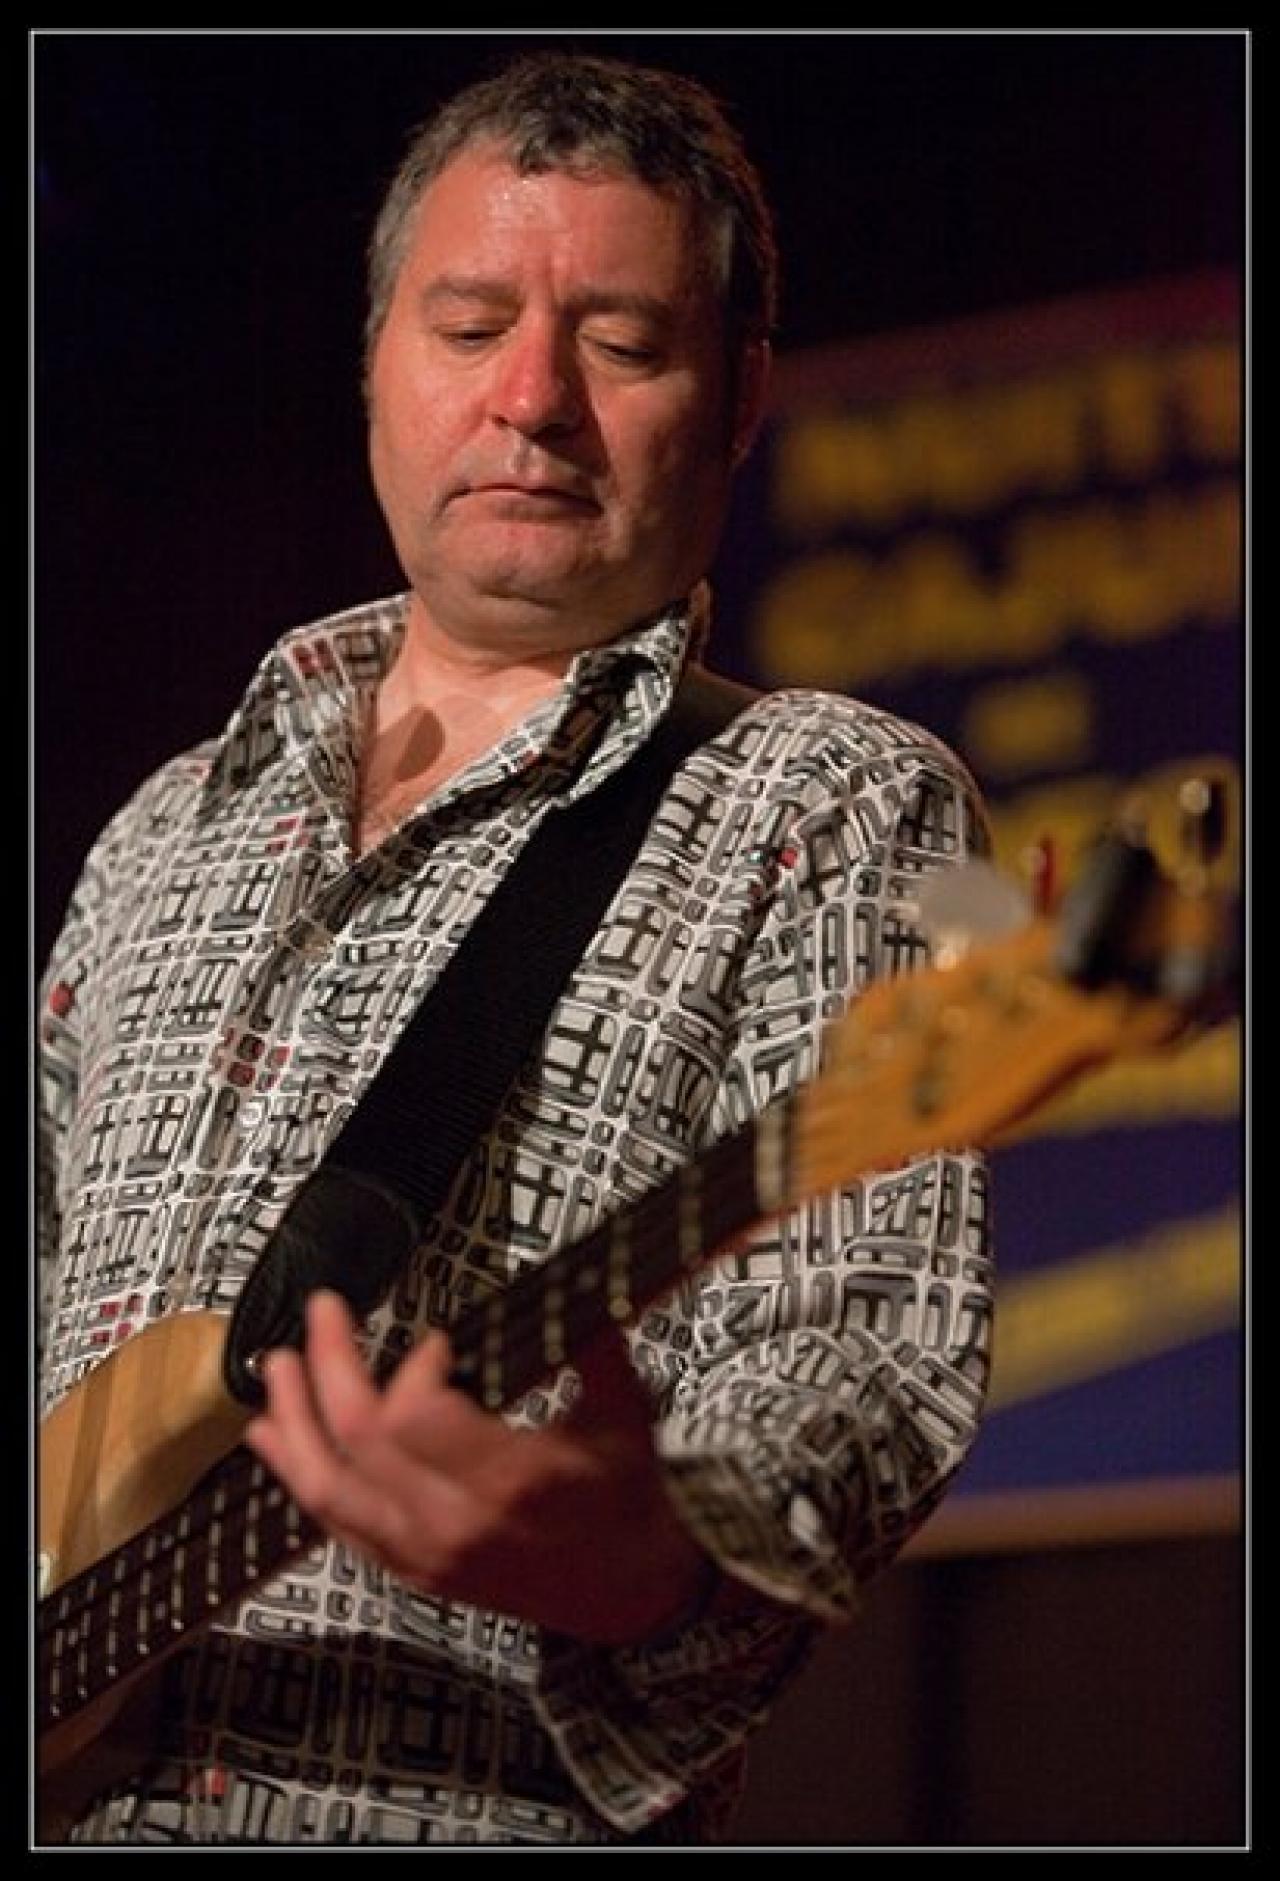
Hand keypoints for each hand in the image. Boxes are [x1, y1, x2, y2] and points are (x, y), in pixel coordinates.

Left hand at [242, 1289, 710, 1643]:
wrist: (631, 1595)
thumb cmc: (627, 1497)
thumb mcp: (624, 1413)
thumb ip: (591, 1342)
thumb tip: (569, 1276)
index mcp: (509, 1479)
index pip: (416, 1416)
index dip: (417, 1366)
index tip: (441, 1341)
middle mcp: (452, 1522)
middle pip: (358, 1440)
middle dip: (332, 1364)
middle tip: (325, 1309)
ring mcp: (424, 1553)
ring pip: (326, 1487)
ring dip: (293, 1421)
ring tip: (274, 1367)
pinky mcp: (411, 1570)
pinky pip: (334, 1524)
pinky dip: (296, 1477)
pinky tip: (273, 1437)